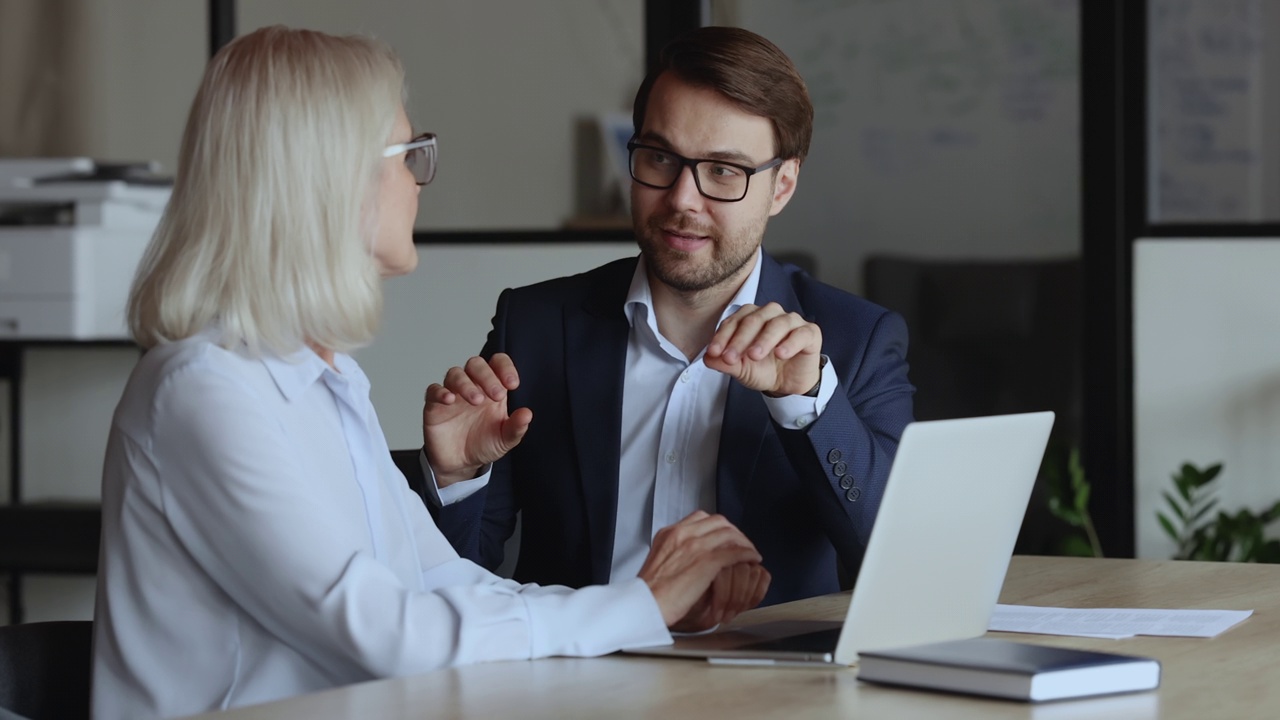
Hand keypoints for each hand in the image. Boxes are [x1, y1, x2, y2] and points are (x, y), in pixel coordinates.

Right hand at [422, 354, 531, 486]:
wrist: (460, 464)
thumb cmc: (483, 445)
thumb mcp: (505, 439)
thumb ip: (516, 427)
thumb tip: (527, 414)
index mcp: (492, 389)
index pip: (497, 364)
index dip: (505, 368)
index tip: (512, 384)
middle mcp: (472, 386)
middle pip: (476, 364)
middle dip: (487, 376)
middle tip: (497, 395)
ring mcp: (453, 394)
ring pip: (455, 374)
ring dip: (466, 384)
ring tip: (476, 400)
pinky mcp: (435, 405)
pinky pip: (433, 390)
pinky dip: (440, 392)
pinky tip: (450, 400)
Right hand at [638, 511, 764, 626]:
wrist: (646, 603)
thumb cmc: (651, 591)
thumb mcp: (659, 560)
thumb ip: (675, 552)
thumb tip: (688, 555)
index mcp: (670, 533)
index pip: (701, 518)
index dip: (718, 526)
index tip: (725, 535)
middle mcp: (683, 534)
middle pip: (719, 522)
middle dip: (735, 532)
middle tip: (742, 543)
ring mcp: (695, 546)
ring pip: (729, 535)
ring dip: (744, 543)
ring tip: (750, 553)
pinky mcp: (706, 562)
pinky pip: (734, 552)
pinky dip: (747, 554)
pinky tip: (752, 559)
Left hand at [704, 302, 822, 396]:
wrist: (788, 385)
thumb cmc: (764, 369)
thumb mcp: (741, 369)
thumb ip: (725, 362)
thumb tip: (708, 358)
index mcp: (752, 317)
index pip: (735, 320)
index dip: (723, 336)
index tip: (715, 352)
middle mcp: (772, 315)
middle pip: (755, 319)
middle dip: (740, 339)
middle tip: (731, 357)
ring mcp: (792, 322)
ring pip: (778, 323)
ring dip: (764, 339)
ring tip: (754, 356)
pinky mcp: (810, 333)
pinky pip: (801, 333)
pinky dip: (790, 342)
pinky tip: (780, 354)